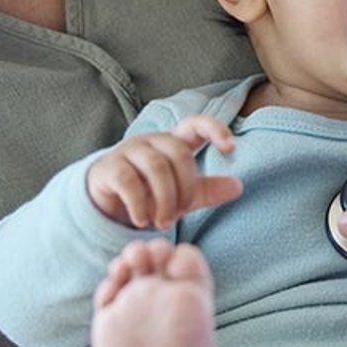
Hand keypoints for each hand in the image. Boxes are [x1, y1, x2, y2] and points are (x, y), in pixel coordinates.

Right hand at [84, 115, 240, 228]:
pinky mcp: (109, 167)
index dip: (215, 129)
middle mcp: (152, 141)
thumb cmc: (150, 193)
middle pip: (179, 154)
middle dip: (184, 188)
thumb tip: (238, 186)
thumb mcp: (183, 194)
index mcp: (174, 142)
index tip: (231, 148)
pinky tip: (143, 220)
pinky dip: (139, 205)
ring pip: (156, 166)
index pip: (196, 124)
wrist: (108, 204)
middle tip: (178, 215)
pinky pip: (129, 181)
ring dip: (164, 200)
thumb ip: (209, 190)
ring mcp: (128, 151)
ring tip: (163, 223)